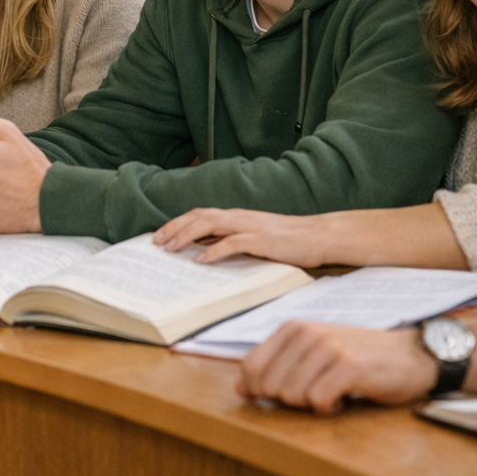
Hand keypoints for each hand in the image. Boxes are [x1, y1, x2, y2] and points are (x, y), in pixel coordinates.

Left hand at [153, 208, 329, 266]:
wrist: (320, 235)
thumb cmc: (289, 239)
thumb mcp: (256, 236)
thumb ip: (233, 239)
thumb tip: (206, 250)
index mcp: (238, 216)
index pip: (201, 214)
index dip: (178, 223)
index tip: (160, 235)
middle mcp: (240, 217)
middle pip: (199, 216)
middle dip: (175, 228)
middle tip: (156, 242)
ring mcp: (250, 226)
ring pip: (210, 224)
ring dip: (187, 235)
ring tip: (170, 249)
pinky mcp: (262, 239)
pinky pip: (232, 243)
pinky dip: (213, 251)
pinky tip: (200, 261)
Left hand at [237, 323, 438, 414]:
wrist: (407, 355)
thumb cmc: (357, 357)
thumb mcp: (311, 354)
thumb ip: (276, 366)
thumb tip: (241, 387)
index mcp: (292, 328)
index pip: (250, 366)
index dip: (257, 390)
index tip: (278, 396)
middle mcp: (307, 333)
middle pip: (269, 385)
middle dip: (287, 399)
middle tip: (313, 392)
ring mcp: (328, 347)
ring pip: (291, 394)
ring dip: (310, 404)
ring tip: (330, 392)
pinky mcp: (349, 366)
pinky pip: (319, 400)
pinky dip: (328, 408)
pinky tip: (341, 399)